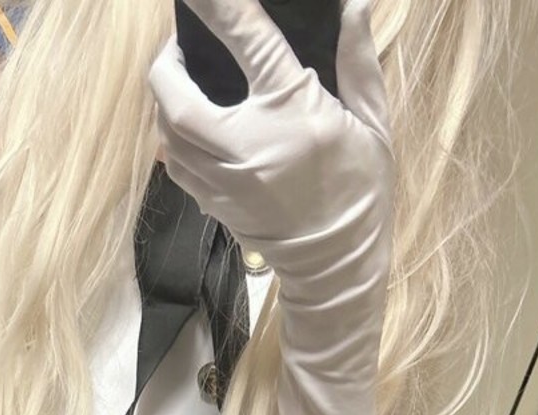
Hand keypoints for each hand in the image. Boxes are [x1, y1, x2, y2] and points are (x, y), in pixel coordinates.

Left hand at [150, 0, 393, 289]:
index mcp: (292, 113)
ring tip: (178, 81)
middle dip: (166, 64)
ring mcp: (224, 181)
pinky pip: (175, 165)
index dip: (220, 8)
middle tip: (177, 46)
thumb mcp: (373, 121)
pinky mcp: (213, 204)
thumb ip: (357, 60)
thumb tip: (352, 4)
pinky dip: (170, 139)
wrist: (338, 265)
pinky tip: (184, 125)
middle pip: (177, 98)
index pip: (248, 42)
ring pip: (167, 134)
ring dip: (164, 101)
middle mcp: (247, 146)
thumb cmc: (361, 187)